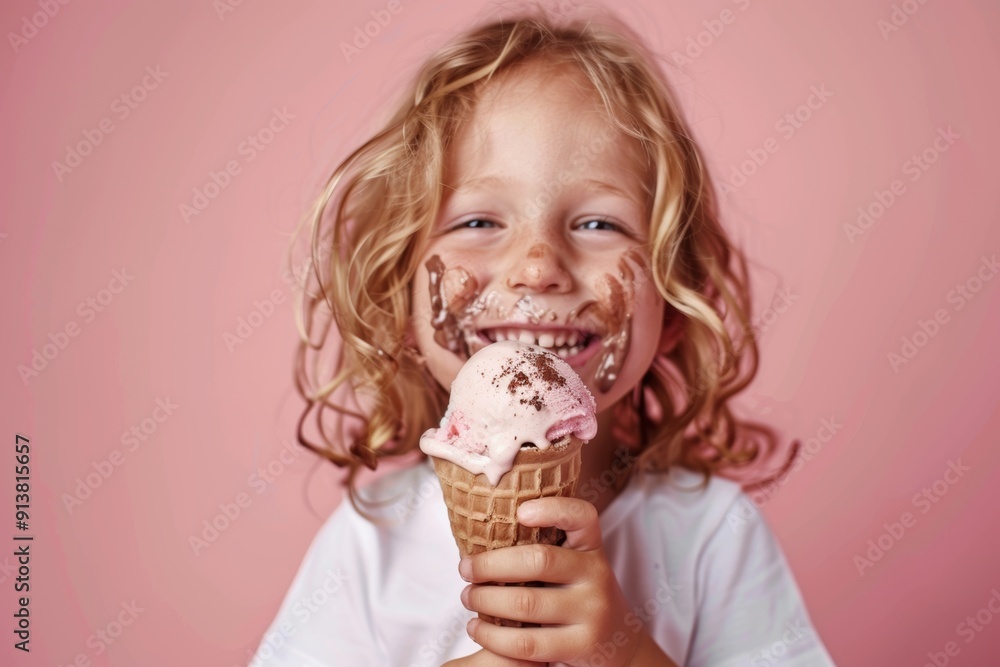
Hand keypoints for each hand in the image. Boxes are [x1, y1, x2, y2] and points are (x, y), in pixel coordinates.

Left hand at [458, 497, 644, 666]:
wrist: (620, 646)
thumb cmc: (579, 597)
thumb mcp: (576, 567)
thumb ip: (548, 549)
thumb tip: (482, 532)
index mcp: (591, 548)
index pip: (582, 516)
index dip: (552, 509)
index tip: (519, 512)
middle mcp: (596, 575)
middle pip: (538, 560)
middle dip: (490, 564)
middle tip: (465, 569)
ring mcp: (592, 611)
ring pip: (525, 603)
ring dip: (485, 599)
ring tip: (467, 597)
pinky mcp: (580, 645)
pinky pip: (526, 642)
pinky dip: (492, 635)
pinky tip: (477, 628)